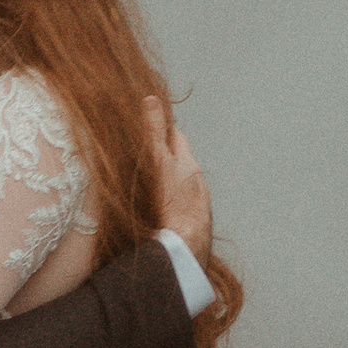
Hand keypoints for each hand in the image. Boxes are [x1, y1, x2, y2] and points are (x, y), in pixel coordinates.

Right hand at [148, 102, 211, 261]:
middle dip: (170, 158)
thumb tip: (152, 100)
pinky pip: (182, 212)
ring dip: (172, 186)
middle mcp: (197, 184)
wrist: (183, 247)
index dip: (164, 131)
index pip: (176, 138)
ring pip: (184, 189)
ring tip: (154, 189)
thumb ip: (153, 131)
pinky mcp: (194, 229)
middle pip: (183, 164)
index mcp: (187, 165)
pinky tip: (161, 216)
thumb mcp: (157, 160)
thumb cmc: (168, 202)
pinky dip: (173, 209)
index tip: (152, 127)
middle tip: (150, 156)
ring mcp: (197, 207)